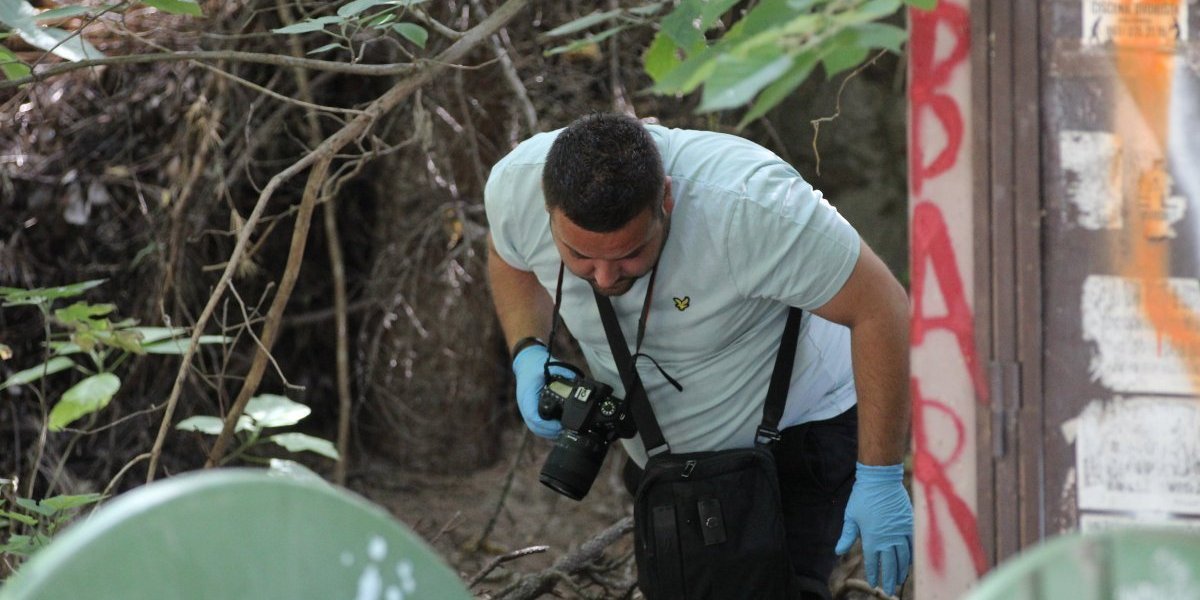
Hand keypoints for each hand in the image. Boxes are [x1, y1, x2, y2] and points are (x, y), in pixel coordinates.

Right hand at [512, 343, 573, 437]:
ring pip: (536, 428)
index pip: (534, 417)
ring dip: (549, 433)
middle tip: (566, 432)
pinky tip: (557, 429)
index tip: (560, 426)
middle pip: (535, 427)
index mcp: (527, 395)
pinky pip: (537, 424)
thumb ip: (564, 373)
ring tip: (563, 432)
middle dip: (550, 432)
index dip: (547, 425)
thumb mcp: (550, 366)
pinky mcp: (530, 410)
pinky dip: (546, 429)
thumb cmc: (536, 366)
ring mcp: (526, 409)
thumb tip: (578, 383)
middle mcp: (525, 405)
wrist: (526, 363)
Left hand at [835, 462, 912, 595]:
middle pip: (890, 565)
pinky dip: (912, 555)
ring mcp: (900, 532)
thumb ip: (847, 536)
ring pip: (903, 557)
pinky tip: (910, 562)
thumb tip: (838, 551)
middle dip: (889, 579)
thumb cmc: (863, 496)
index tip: (873, 583)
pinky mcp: (909, 524)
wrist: (880, 479)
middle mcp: (887, 539)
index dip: (873, 574)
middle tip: (889, 590)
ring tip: (900, 580)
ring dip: (902, 570)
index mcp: (871, 538)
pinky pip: (913, 545)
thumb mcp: (851, 516)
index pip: (873, 562)